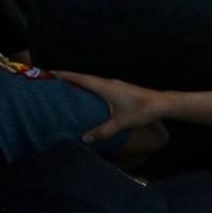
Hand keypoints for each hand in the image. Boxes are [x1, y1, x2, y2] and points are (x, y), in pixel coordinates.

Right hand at [54, 71, 170, 142]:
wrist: (162, 104)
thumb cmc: (142, 110)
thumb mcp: (121, 122)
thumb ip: (103, 131)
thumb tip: (84, 139)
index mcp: (105, 86)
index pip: (80, 78)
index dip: (64, 75)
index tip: (49, 73)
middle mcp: (108, 82)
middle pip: (83, 78)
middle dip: (68, 79)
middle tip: (52, 82)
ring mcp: (115, 84)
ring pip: (92, 81)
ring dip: (79, 83)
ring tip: (65, 89)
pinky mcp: (120, 89)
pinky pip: (99, 86)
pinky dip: (89, 87)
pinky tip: (87, 96)